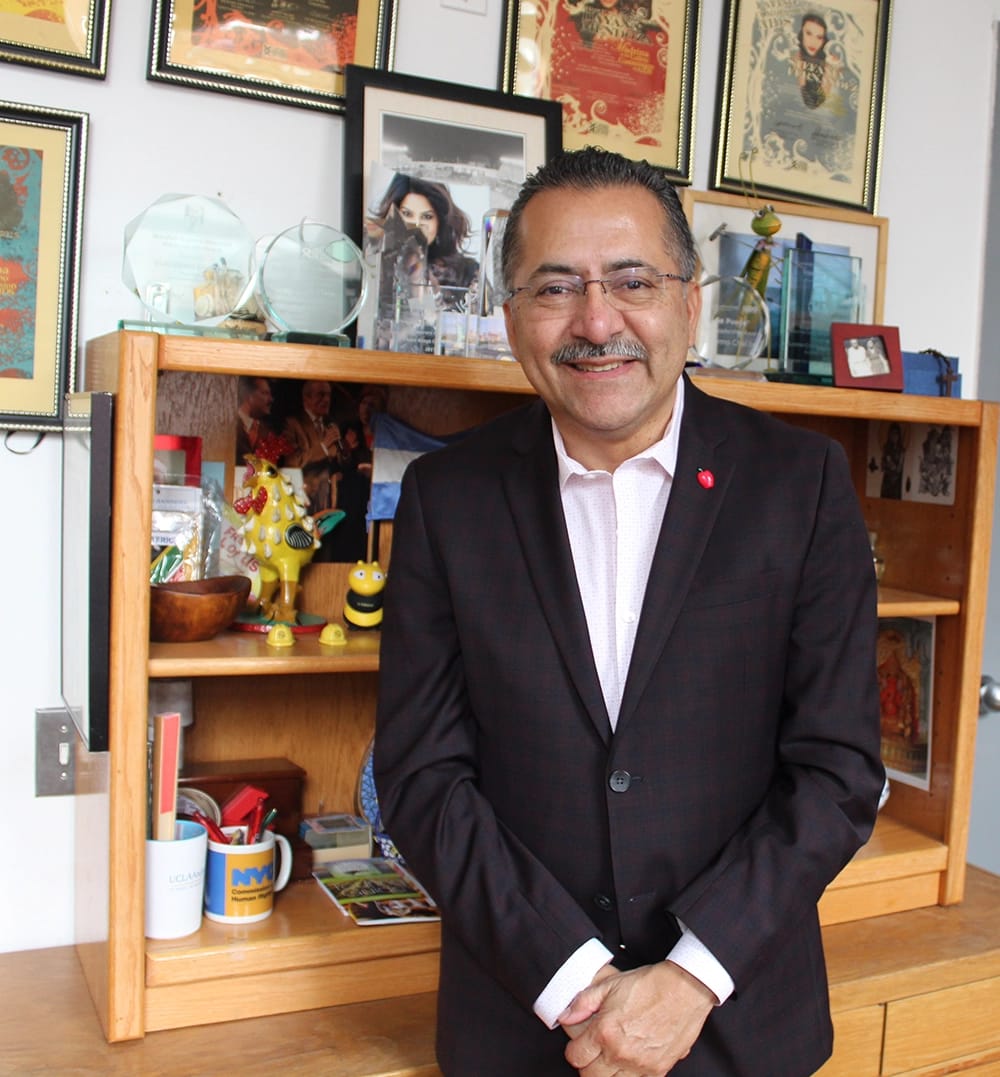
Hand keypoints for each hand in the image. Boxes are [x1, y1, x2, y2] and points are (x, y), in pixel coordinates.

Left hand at [559, 961, 714, 1075]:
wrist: (684, 989)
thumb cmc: (649, 985)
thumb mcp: (610, 984)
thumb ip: (583, 1002)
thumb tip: (566, 1016)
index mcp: (605, 1031)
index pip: (576, 1057)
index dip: (574, 1051)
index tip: (579, 1045)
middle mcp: (621, 1053)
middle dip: (587, 1066)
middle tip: (593, 1054)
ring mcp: (640, 1065)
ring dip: (607, 1074)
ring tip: (611, 1059)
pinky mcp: (658, 1071)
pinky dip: (629, 1076)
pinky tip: (629, 1063)